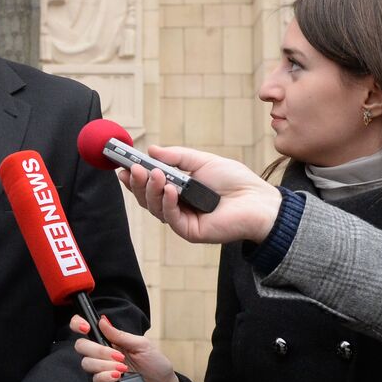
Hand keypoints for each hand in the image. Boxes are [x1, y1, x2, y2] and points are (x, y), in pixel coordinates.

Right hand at [71, 314, 181, 381]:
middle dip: (98, 350)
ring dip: (105, 364)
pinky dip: (106, 376)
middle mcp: (102, 354)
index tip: (86, 327)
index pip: (85, 328)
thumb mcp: (142, 345)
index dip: (78, 324)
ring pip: (87, 363)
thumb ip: (121, 335)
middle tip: (119, 356)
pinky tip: (118, 377)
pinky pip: (95, 380)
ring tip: (123, 368)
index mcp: (110, 340)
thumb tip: (102, 321)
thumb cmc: (156, 365)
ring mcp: (102, 370)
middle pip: (81, 346)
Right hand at [119, 145, 281, 244]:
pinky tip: (170, 189)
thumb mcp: (202, 162)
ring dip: (151, 190)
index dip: (134, 178)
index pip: (149, 186)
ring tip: (153, 174)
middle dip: (137, 183)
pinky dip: (168, 203)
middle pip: (146, 199)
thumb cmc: (235, 182)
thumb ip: (176, 157)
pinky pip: (171, 218)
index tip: (122, 165)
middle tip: (133, 168)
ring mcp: (182, 220)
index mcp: (177, 191)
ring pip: (155, 208)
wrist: (258, 201)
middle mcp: (176, 207)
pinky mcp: (190, 231)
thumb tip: (152, 150)